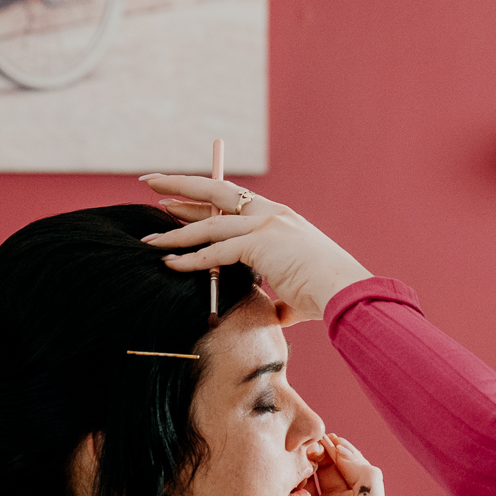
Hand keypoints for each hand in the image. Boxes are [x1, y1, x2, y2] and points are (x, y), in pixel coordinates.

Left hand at [137, 175, 371, 322]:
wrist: (346, 292)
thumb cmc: (327, 294)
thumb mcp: (299, 289)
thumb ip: (284, 296)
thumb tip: (277, 313)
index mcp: (279, 218)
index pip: (232, 200)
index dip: (202, 198)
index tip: (176, 197)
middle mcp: (270, 213)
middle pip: (215, 190)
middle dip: (179, 184)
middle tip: (150, 182)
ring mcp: (265, 225)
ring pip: (209, 224)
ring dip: (175, 231)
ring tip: (149, 238)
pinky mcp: (259, 243)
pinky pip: (215, 253)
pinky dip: (189, 260)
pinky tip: (169, 264)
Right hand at [286, 434, 398, 495]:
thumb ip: (365, 475)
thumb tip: (340, 448)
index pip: (345, 462)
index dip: (335, 447)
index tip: (323, 438)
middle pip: (320, 466)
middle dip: (312, 453)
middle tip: (303, 447)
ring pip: (300, 480)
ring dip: (296, 468)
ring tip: (292, 462)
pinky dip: (282, 489)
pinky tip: (281, 483)